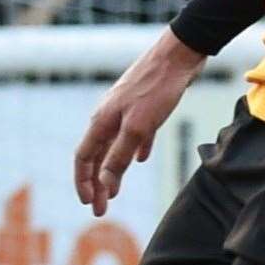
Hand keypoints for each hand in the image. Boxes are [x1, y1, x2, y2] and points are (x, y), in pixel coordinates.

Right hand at [74, 27, 204, 215]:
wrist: (180, 54)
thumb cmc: (157, 89)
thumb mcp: (138, 127)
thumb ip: (120, 156)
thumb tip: (105, 185)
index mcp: (102, 121)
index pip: (84, 158)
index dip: (84, 182)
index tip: (90, 204)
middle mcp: (109, 115)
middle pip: (97, 155)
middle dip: (97, 183)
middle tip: (102, 209)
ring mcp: (126, 108)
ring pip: (115, 145)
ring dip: (114, 169)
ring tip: (116, 191)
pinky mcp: (146, 104)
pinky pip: (135, 132)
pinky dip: (135, 148)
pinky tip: (142, 158)